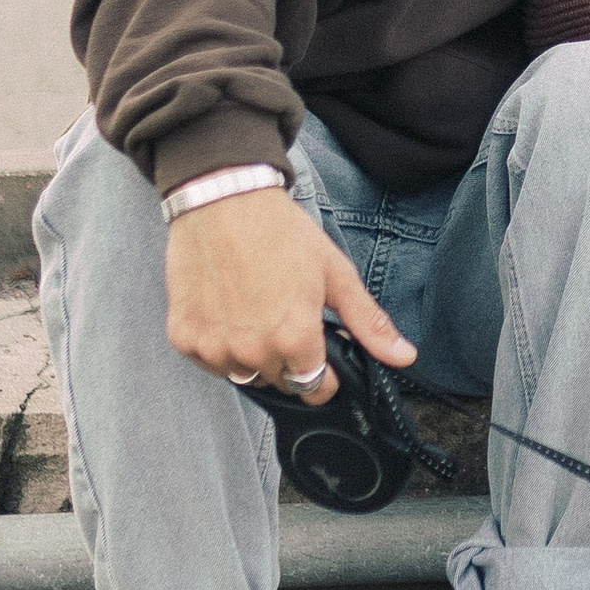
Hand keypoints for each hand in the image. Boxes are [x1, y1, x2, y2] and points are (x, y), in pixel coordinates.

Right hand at [164, 187, 414, 402]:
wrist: (224, 201)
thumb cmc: (282, 233)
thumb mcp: (335, 274)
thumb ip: (368, 322)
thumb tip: (405, 357)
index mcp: (294, 339)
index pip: (314, 388)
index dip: (322, 375)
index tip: (319, 355)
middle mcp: (253, 351)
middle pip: (279, 381)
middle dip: (289, 360)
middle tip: (285, 319)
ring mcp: (214, 347)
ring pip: (242, 375)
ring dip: (252, 356)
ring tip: (256, 313)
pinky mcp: (184, 337)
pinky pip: (208, 362)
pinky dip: (218, 346)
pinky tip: (228, 312)